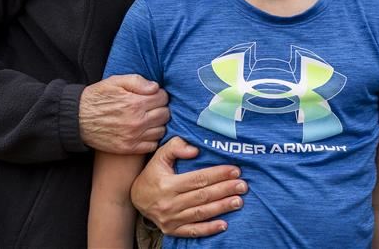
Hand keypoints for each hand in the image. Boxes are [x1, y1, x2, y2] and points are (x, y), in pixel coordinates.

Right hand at [79, 74, 168, 153]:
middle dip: (161, 108)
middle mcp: (137, 121)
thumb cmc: (97, 97)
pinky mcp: (128, 148)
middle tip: (151, 106)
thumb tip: (156, 87)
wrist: (77, 119)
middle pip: (165, 115)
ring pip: (161, 130)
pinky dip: (152, 138)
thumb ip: (137, 81)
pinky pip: (152, 145)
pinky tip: (144, 131)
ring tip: (148, 118)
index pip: (163, 98)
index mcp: (135, 103)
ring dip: (158, 123)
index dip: (160, 95)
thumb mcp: (115, 81)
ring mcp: (133, 137)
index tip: (153, 95)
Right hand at [131, 136, 246, 236]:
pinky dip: (209, 229)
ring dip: (222, 207)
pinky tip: (224, 224)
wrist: (136, 198)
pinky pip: (193, 231)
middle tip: (242, 185)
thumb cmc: (152, 174)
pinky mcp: (172, 230)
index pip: (198, 179)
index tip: (235, 170)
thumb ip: (175, 147)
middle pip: (203, 196)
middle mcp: (169, 203)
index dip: (218, 174)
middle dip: (225, 190)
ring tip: (238, 201)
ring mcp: (171, 219)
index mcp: (167, 184)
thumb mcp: (159, 156)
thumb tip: (195, 150)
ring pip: (201, 213)